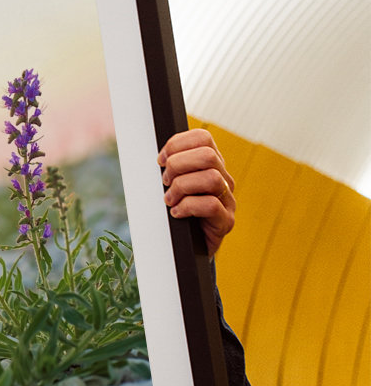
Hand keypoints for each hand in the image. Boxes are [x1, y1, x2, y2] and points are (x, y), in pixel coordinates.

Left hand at [158, 129, 235, 256]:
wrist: (188, 248)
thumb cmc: (177, 213)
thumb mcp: (172, 185)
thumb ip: (170, 168)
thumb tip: (157, 158)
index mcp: (211, 165)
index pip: (203, 138)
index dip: (177, 144)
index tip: (160, 160)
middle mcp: (224, 179)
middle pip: (208, 155)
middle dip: (178, 165)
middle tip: (165, 182)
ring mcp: (228, 201)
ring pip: (211, 178)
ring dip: (182, 187)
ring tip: (169, 200)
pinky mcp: (226, 221)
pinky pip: (211, 205)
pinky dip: (187, 207)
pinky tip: (176, 213)